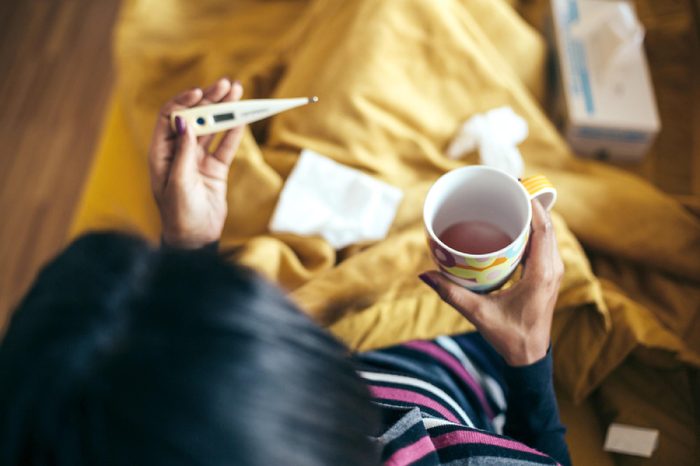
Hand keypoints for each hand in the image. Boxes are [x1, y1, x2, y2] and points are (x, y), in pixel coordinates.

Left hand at [148, 78, 243, 248]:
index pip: (171, 117)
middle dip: (210, 99)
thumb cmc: (179, 215)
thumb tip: (183, 121)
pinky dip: (234, 131)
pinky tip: (243, 117)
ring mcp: (198, 159)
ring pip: (212, 128)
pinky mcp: (215, 169)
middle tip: (227, 84)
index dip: (185, 102)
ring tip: (238, 93)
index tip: (201, 93)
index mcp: (161, 152)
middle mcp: (179, 152)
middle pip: (194, 117)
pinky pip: (226, 145)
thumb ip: (183, 152)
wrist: (195, 239)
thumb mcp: (178, 183)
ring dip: (224, 110)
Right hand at [419, 201, 563, 365]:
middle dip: (529, 203)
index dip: (532, 204)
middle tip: (506, 188)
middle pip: (546, 225)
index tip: (515, 186)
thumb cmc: (509, 337)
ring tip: (508, 201)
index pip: (543, 228)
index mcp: (542, 273)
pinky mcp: (547, 275)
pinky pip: (543, 244)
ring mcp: (553, 271)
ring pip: (546, 233)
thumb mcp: (478, 314)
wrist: (529, 357)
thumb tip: (426, 274)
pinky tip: (512, 226)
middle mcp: (553, 268)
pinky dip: (531, 230)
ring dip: (531, 215)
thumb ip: (451, 294)